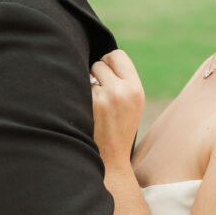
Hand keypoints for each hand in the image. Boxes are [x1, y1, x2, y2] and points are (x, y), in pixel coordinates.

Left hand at [90, 50, 143, 169]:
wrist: (110, 158)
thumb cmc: (118, 128)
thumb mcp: (132, 103)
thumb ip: (123, 81)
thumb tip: (102, 58)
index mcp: (136, 89)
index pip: (118, 55)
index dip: (109, 62)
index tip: (106, 75)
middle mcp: (123, 90)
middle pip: (101, 61)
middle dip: (97, 73)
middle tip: (99, 91)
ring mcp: (105, 97)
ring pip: (88, 73)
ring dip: (88, 83)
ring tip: (94, 103)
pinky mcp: (89, 104)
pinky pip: (79, 86)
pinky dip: (79, 94)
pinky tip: (85, 109)